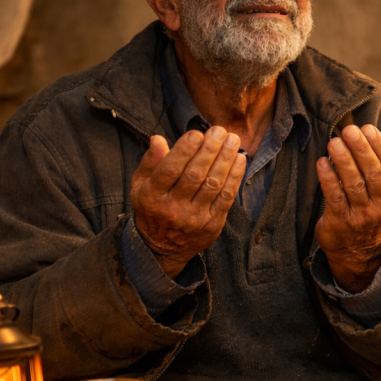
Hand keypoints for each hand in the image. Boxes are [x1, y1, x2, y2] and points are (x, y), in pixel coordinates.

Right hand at [130, 128, 246, 276]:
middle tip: (220, 131)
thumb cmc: (152, 209)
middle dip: (210, 150)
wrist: (161, 250)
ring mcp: (194, 218)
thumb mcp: (140, 187)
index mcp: (151, 196)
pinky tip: (239, 159)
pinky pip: (226, 198)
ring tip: (233, 139)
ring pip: (213, 185)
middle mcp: (172, 208)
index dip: (184, 150)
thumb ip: (150, 162)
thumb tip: (158, 139)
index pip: (169, 170)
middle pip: (194, 175)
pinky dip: (235, 177)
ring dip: (225, 160)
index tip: (197, 133)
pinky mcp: (212, 225)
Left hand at [315, 125, 380, 292]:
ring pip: (354, 184)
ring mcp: (361, 216)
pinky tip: (321, 163)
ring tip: (334, 142)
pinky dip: (328, 179)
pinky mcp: (341, 222)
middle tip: (348, 130)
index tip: (367, 128)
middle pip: (373, 174)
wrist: (357, 249)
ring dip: (343, 161)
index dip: (380, 146)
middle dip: (361, 150)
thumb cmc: (371, 208)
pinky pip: (335, 197)